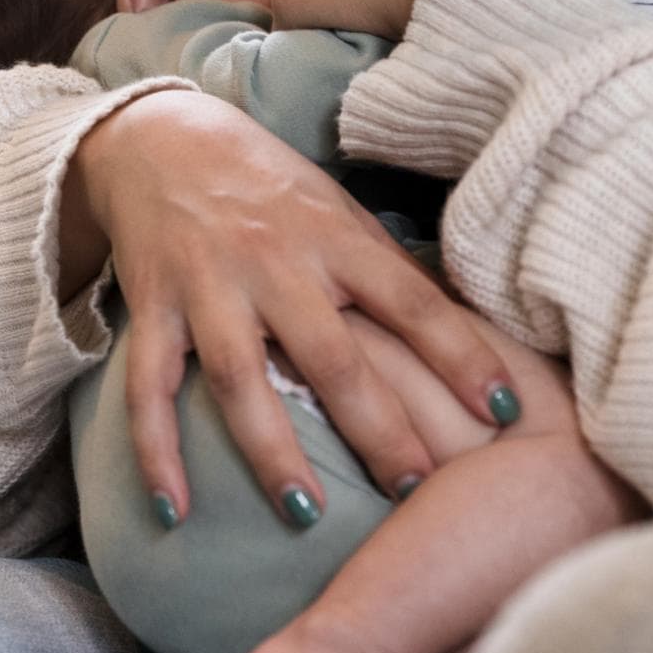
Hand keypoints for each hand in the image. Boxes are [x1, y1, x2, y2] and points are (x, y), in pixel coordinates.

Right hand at [67, 90, 518, 524]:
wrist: (160, 138)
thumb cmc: (267, 185)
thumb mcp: (337, 210)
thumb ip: (387, 268)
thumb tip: (468, 326)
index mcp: (334, 238)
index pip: (411, 303)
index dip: (461, 356)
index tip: (504, 413)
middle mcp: (275, 264)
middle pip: (334, 358)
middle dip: (379, 429)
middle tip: (417, 490)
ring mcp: (209, 289)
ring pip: (242, 381)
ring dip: (272, 453)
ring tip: (306, 514)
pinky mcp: (152, 308)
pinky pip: (148, 390)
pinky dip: (155, 452)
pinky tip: (171, 510)